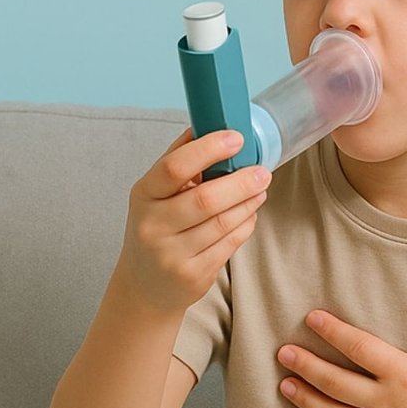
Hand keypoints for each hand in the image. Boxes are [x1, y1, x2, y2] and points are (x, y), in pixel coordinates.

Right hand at [116, 128, 270, 313]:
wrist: (144, 285)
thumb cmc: (156, 227)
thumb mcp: (155, 194)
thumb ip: (179, 161)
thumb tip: (204, 123)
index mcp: (144, 195)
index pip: (174, 168)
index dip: (208, 150)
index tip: (236, 138)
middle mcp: (153, 225)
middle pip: (206, 199)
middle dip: (241, 183)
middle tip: (263, 171)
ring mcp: (172, 254)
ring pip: (223, 223)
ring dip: (249, 203)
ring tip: (260, 189)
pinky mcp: (193, 275)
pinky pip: (230, 244)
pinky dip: (246, 225)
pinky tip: (249, 214)